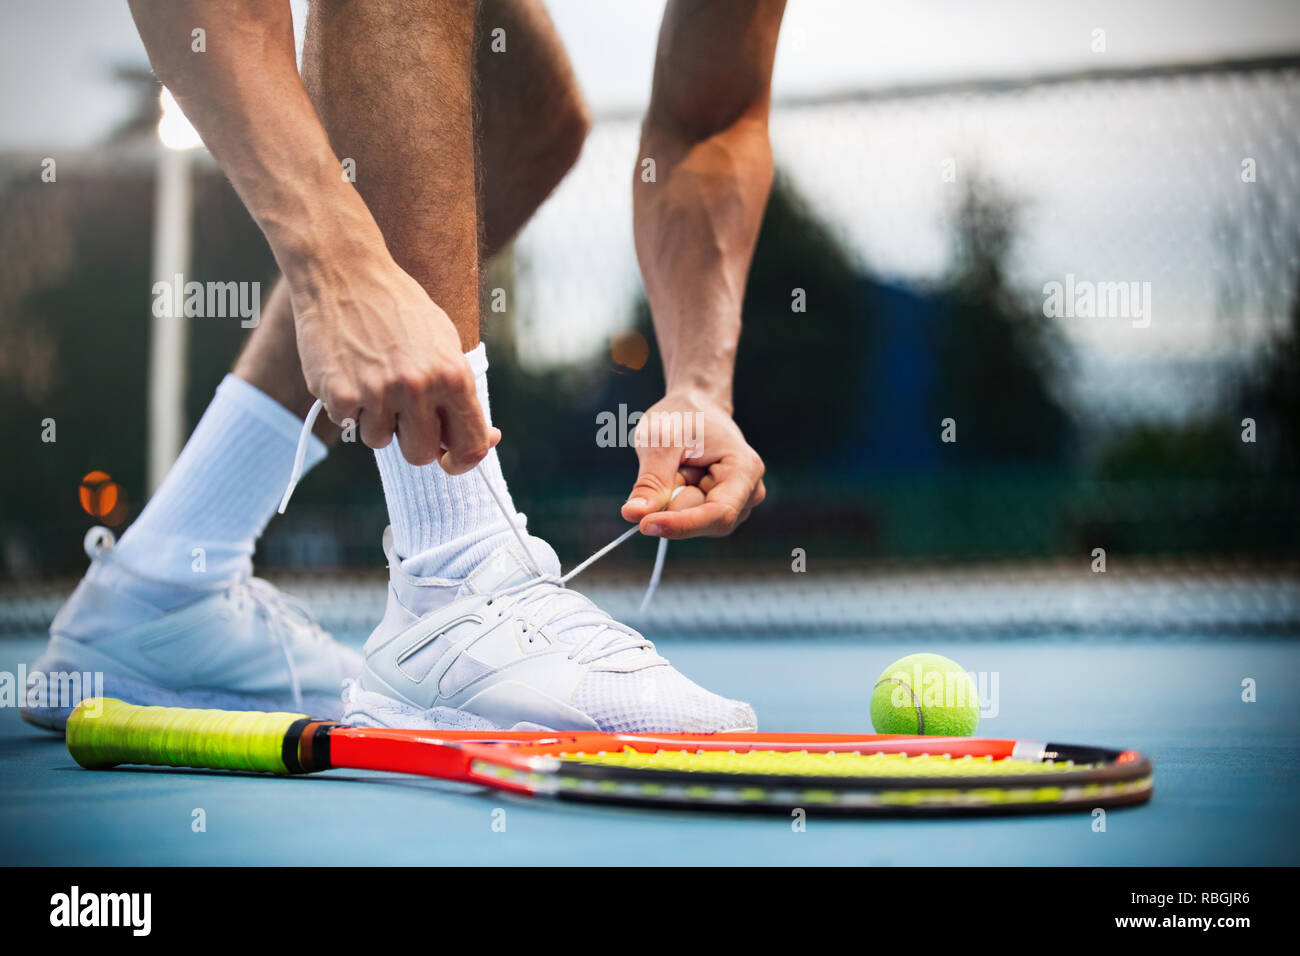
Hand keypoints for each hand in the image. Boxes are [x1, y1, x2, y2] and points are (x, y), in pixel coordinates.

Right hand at [290, 252, 497, 472]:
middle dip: (414, 443)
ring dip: (377, 420)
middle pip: (421, 455)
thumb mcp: (445, 343)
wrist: (344, 273)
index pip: (471, 445)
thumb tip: (488, 439)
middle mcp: (418, 388)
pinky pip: (347, 424)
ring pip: (380, 442)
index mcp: (453, 376)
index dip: (462, 461)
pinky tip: (348, 370)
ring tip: (372, 379)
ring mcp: (377, 394)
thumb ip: (462, 394)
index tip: (451, 460)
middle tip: (404, 416)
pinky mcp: (340, 395)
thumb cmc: (399, 309)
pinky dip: (347, 405)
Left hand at [620, 391, 765, 537]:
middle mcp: (748, 493)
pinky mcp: (719, 511)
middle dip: (673, 503)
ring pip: (692, 522)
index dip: (682, 524)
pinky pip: (687, 519)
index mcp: (744, 469)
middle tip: (663, 468)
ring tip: (677, 467)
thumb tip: (634, 515)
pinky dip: (673, 500)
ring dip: (673, 499)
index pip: (718, 513)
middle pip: (703, 521)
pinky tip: (680, 477)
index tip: (644, 524)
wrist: (695, 407)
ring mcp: (737, 505)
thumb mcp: (661, 440)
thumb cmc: (683, 415)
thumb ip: (651, 480)